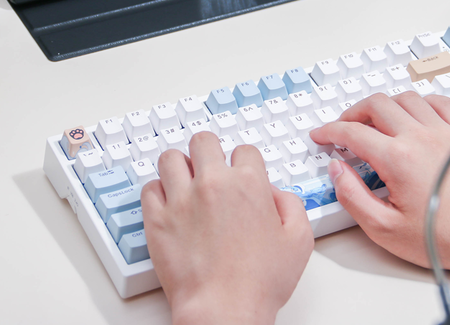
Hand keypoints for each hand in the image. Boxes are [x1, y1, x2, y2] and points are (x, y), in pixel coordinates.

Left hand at [140, 132, 313, 324]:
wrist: (224, 310)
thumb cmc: (259, 283)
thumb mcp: (299, 240)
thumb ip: (291, 205)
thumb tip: (276, 194)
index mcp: (248, 184)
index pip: (244, 150)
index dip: (245, 163)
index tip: (242, 174)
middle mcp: (213, 184)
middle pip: (203, 141)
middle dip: (209, 151)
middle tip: (210, 165)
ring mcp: (181, 199)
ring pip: (171, 158)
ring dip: (180, 165)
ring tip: (185, 179)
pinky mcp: (158, 219)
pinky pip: (149, 188)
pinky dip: (158, 191)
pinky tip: (168, 201)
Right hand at [311, 92, 449, 320]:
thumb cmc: (443, 237)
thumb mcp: (384, 228)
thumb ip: (352, 196)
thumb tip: (337, 170)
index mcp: (397, 159)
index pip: (352, 132)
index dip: (329, 131)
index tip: (321, 136)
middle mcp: (420, 137)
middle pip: (376, 104)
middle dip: (352, 113)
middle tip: (344, 127)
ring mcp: (444, 131)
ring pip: (405, 97)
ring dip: (384, 105)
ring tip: (375, 120)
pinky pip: (438, 101)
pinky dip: (419, 101)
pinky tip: (413, 115)